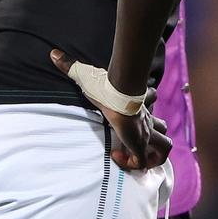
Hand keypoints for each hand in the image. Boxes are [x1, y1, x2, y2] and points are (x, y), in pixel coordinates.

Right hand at [51, 49, 171, 169]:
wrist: (117, 95)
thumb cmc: (106, 87)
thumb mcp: (87, 76)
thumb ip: (70, 65)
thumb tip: (53, 53)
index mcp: (139, 107)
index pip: (151, 103)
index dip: (144, 111)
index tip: (129, 118)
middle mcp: (146, 121)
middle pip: (163, 129)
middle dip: (153, 139)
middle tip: (137, 144)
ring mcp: (145, 134)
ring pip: (164, 146)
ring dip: (150, 155)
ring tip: (133, 156)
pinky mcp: (140, 145)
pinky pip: (142, 163)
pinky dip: (132, 164)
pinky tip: (117, 157)